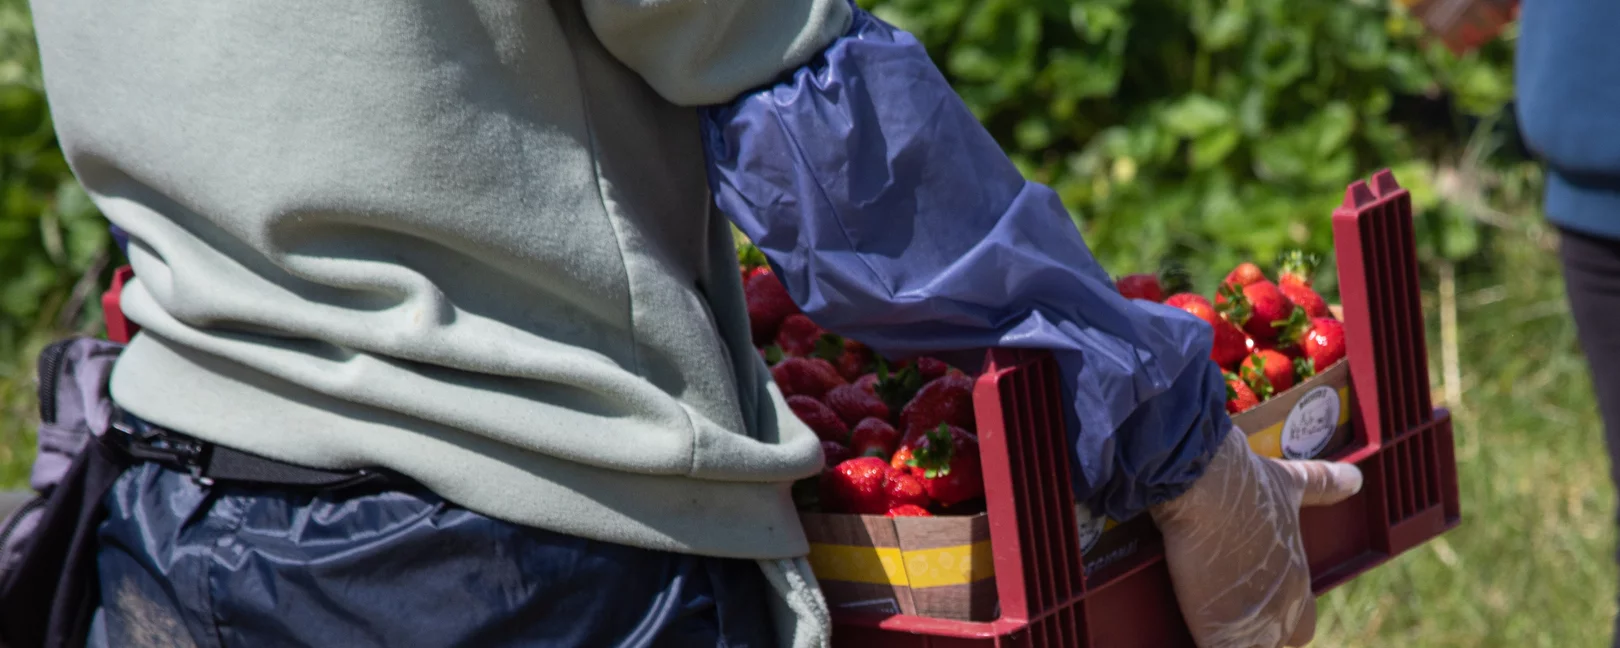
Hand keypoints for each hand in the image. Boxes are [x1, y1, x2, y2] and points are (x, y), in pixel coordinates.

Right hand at [1149, 427, 1362, 646]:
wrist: (1208, 484)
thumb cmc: (1246, 483)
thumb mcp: (1290, 482)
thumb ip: (1321, 484)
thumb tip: (1353, 479)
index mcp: (1298, 576)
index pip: (1300, 618)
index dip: (1278, 613)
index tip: (1251, 596)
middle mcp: (1283, 605)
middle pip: (1282, 640)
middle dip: (1259, 633)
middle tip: (1228, 608)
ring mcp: (1253, 622)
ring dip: (1236, 637)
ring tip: (1212, 618)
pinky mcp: (1220, 631)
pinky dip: (1214, 646)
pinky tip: (1199, 632)